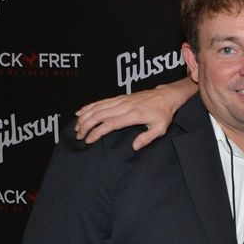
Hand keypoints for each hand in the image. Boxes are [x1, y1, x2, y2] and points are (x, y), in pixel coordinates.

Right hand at [76, 78, 195, 149]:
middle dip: (86, 126)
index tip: (89, 140)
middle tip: (79, 136)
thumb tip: (135, 147)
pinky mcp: (119, 97)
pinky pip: (101, 101)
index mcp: (133, 115)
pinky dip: (89, 106)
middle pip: (99, 115)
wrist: (166, 96)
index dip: (97, 132)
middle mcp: (124, 106)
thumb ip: (147, 138)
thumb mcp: (160, 128)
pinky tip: (80, 112)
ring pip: (97, 107)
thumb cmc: (163, 113)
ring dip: (85, 117)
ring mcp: (121, 100)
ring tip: (77, 127)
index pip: (110, 124)